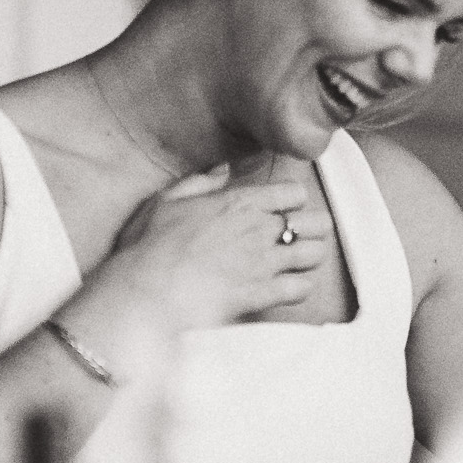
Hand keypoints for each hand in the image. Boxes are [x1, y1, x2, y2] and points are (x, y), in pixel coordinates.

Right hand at [89, 164, 327, 333]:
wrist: (146, 291)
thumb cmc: (150, 246)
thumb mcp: (168, 200)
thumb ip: (201, 182)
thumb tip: (224, 168)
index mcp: (240, 202)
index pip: (295, 192)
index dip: (293, 201)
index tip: (282, 210)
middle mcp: (259, 229)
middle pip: (316, 222)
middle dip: (311, 229)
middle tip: (298, 237)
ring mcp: (265, 263)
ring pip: (316, 254)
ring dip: (308, 258)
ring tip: (294, 263)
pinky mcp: (263, 294)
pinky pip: (303, 289)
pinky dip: (299, 289)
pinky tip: (285, 289)